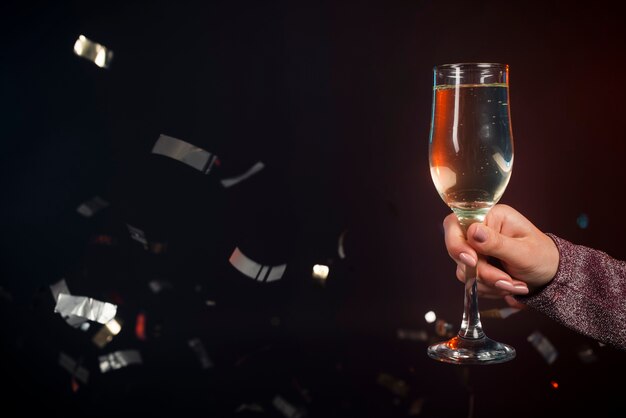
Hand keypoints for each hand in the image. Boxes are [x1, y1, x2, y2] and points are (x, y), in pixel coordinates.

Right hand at [443, 204, 559, 299]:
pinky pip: (471, 280)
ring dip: (488, 282)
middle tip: (505, 280)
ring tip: (514, 284)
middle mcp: (479, 230)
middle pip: (459, 251)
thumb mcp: (523, 251)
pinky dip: (489, 288)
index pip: (455, 223)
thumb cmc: (543, 257)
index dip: (456, 243)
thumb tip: (473, 231)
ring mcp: (476, 248)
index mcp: (491, 217)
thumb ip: (496, 242)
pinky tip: (507, 284)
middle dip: (482, 271)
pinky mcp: (476, 265)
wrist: (549, 276)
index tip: (472, 261)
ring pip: (464, 270)